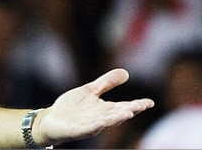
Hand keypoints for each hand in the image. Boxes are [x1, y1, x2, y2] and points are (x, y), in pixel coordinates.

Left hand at [35, 68, 153, 145]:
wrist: (51, 119)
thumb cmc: (72, 107)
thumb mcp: (90, 91)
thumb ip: (106, 83)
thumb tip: (126, 72)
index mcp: (106, 109)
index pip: (124, 107)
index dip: (137, 105)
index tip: (150, 102)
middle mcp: (101, 118)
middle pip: (118, 114)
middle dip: (130, 110)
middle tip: (142, 106)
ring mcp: (91, 125)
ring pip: (106, 122)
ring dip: (117, 118)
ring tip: (128, 113)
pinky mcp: (78, 130)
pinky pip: (89, 128)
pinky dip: (95, 125)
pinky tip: (101, 121)